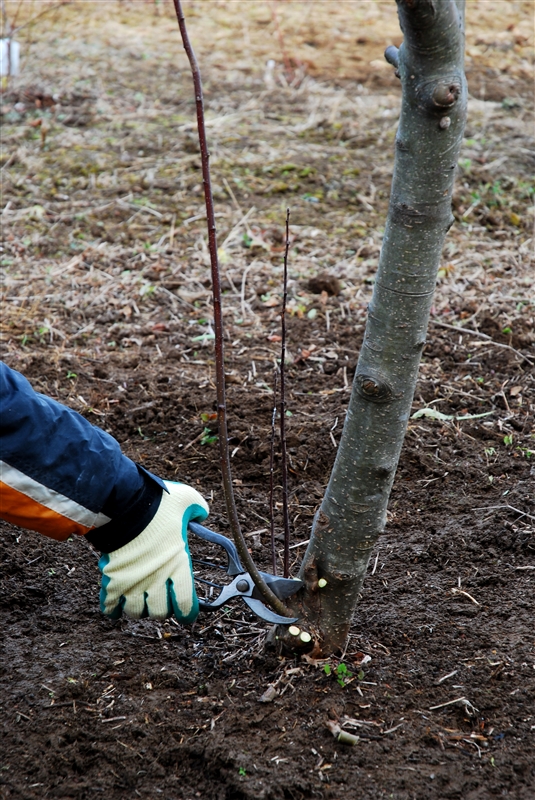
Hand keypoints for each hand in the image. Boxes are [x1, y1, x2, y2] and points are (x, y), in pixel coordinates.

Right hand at [98, 482, 207, 621]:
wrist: (121, 503)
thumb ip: (197, 508)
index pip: (186, 603)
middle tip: (160, 598)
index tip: (186, 613)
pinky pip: (110, 608)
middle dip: (161, 609)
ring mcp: (132, 582)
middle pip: (160, 612)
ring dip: (138, 608)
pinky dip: (113, 609)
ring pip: (136, 612)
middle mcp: (156, 579)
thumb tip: (201, 515)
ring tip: (139, 597)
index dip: (188, 612)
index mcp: (178, 564)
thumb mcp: (186, 500)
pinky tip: (116, 603)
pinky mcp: (111, 581)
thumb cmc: (156, 503)